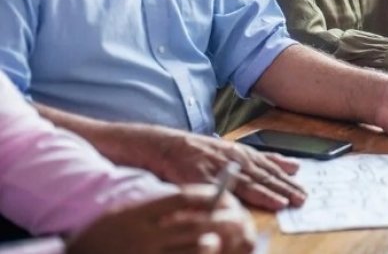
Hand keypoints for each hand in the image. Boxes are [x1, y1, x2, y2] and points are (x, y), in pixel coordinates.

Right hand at [68, 186, 255, 253]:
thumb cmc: (99, 238)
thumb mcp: (120, 215)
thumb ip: (151, 208)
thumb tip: (190, 200)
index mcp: (135, 214)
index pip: (179, 198)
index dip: (204, 194)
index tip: (217, 193)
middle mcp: (141, 236)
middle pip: (191, 225)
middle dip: (215, 221)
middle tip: (232, 218)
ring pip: (189, 250)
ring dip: (207, 245)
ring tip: (215, 241)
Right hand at [137, 127, 305, 209]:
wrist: (167, 145)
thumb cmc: (201, 151)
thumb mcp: (237, 150)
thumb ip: (265, 158)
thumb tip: (294, 165)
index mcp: (245, 154)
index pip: (271, 169)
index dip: (287, 181)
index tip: (303, 191)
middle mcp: (236, 159)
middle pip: (265, 176)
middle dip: (284, 188)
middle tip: (301, 199)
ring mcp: (220, 167)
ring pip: (249, 181)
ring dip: (268, 192)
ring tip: (285, 202)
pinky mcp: (203, 175)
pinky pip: (222, 188)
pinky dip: (236, 195)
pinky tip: (244, 203)